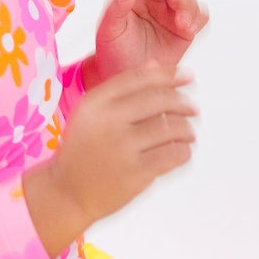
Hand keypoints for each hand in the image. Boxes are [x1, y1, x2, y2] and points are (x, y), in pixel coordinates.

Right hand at [23, 64, 197, 254]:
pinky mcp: (136, 173)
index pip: (141, 78)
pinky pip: (174, 155)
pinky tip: (181, 152)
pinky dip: (184, 151)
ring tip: (188, 134)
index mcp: (96, 103)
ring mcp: (123, 148)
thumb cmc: (83, 151)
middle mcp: (108, 121)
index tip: (187, 76)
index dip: (169, 75)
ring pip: (172, 128)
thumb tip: (155, 64)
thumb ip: (122, 89)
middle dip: (183, 102)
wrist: (66, 193)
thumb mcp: (92, 114)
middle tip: (193, 108)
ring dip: (187, 129)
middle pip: (161, 100)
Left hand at [85, 0, 208, 84]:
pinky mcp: (185, 28)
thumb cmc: (112, 50)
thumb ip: (116, 8)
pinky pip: (199, 15)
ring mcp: (170, 13)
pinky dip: (198, 17)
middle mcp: (152, 0)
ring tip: (182, 23)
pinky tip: (189, 27)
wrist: (124, 75)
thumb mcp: (108, 30)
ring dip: (187, 6)